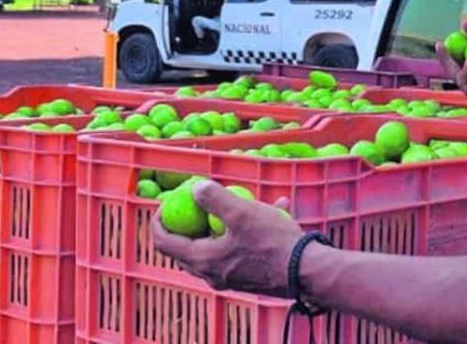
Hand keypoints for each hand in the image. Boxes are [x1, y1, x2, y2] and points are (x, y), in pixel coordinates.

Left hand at [152, 181, 302, 296]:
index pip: (164, 243)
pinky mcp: (249, 277)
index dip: (159, 220)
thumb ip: (215, 198)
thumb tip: (195, 188)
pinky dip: (246, 230)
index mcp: (203, 259)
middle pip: (186, 248)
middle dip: (187, 223)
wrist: (307, 271)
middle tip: (195, 202)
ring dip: (220, 223)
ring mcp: (230, 278)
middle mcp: (212, 274)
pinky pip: (239, 249)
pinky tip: (274, 207)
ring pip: (215, 246)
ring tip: (239, 200)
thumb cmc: (272, 241)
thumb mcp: (241, 212)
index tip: (165, 202)